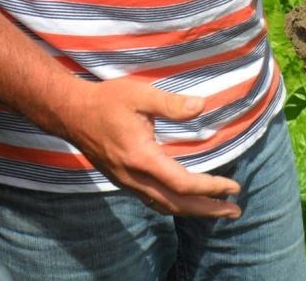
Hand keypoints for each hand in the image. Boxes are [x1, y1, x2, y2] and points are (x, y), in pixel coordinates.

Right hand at [60, 78, 241, 217]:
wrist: (70, 112)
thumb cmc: (106, 101)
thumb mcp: (140, 94)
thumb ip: (171, 103)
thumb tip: (201, 106)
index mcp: (141, 157)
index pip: (183, 183)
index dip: (210, 187)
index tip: (233, 187)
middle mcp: (134, 176)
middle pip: (177, 203)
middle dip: (208, 209)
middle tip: (235, 210)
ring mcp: (127, 182)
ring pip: (164, 206)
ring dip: (193, 211)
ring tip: (218, 210)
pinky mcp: (123, 180)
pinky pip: (153, 201)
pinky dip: (175, 205)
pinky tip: (186, 202)